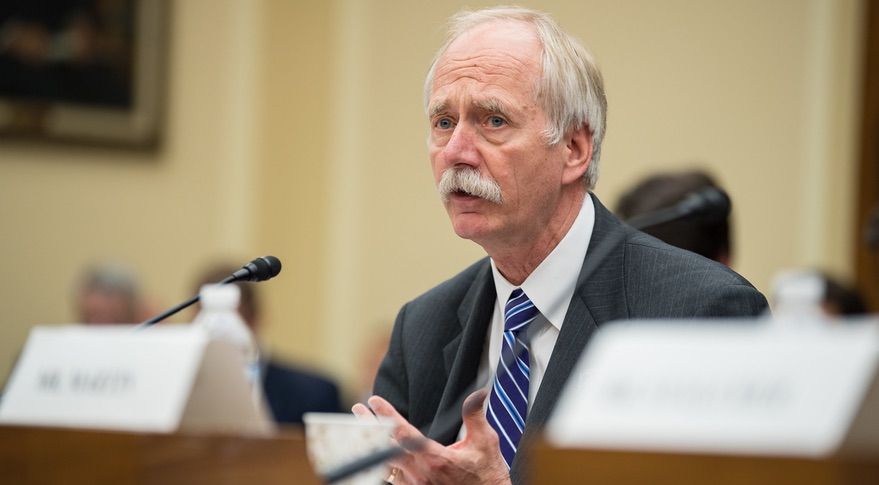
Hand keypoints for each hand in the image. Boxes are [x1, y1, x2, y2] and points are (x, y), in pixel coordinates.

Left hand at [351, 389, 510, 484]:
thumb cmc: (486, 475)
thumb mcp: (485, 443)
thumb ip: (475, 416)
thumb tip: (477, 393)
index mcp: (435, 458)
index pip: (404, 432)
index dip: (387, 415)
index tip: (375, 401)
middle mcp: (420, 473)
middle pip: (386, 446)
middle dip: (370, 426)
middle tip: (357, 409)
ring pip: (385, 463)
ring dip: (372, 443)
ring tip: (361, 428)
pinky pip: (392, 477)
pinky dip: (382, 462)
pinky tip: (375, 452)